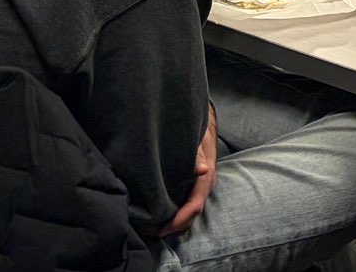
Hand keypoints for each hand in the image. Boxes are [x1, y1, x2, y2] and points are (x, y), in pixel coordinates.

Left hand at [153, 107, 217, 238]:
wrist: (203, 123)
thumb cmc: (197, 130)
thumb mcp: (197, 139)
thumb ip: (198, 155)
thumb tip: (203, 170)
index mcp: (206, 178)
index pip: (194, 206)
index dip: (178, 220)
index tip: (160, 230)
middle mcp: (204, 186)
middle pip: (190, 215)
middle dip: (171, 226)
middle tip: (148, 232)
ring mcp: (199, 187)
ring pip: (187, 212)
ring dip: (171, 221)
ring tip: (149, 227)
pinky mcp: (192, 185)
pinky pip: (184, 203)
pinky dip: (172, 212)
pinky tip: (157, 213)